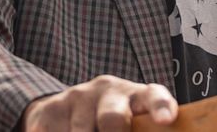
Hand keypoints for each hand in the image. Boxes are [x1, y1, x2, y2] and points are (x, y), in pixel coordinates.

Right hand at [22, 75, 177, 131]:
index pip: (154, 96)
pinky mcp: (50, 109)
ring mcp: (77, 97)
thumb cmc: (111, 120)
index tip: (166, 119)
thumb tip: (157, 129)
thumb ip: (141, 128)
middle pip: (112, 117)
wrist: (68, 107)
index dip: (160, 107)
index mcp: (135, 95)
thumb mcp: (130, 120)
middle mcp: (108, 90)